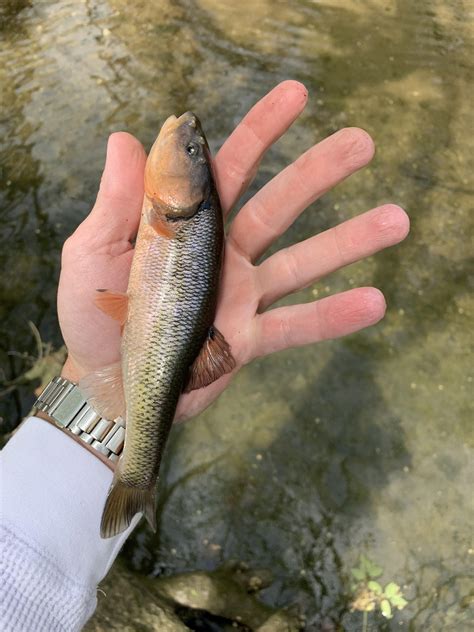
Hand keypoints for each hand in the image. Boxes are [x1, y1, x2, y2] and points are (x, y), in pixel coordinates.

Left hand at [58, 81, 408, 421]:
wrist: (107, 387)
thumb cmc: (92, 319)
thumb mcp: (91, 256)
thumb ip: (116, 204)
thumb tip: (126, 137)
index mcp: (185, 227)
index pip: (227, 171)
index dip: (259, 132)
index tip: (296, 95)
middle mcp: (221, 255)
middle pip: (277, 206)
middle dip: (317, 173)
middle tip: (362, 144)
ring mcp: (239, 296)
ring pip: (299, 263)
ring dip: (346, 242)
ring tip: (397, 220)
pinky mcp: (247, 340)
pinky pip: (295, 325)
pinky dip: (332, 316)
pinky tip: (374, 301)